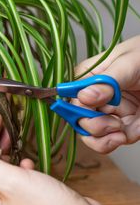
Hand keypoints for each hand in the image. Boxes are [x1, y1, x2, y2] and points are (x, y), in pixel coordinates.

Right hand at [76, 36, 139, 153]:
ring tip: (121, 134)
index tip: (92, 111)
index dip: (78, 109)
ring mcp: (110, 112)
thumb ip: (107, 81)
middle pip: (80, 121)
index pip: (72, 98)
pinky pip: (117, 139)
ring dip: (106, 140)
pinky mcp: (125, 123)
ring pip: (94, 136)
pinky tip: (138, 126)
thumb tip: (84, 97)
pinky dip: (127, 137)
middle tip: (113, 124)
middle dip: (94, 127)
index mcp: (89, 77)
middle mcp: (95, 97)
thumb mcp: (128, 64)